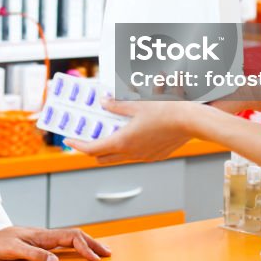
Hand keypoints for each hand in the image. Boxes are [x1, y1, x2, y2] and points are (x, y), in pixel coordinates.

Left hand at [0, 226, 110, 260]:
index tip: (95, 260)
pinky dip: (77, 246)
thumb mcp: (15, 250)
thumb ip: (35, 255)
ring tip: (100, 252)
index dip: (86, 248)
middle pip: (76, 236)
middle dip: (94, 244)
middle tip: (109, 253)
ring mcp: (45, 238)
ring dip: (87, 244)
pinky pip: (64, 243)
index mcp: (44, 236)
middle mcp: (47, 235)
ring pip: (72, 238)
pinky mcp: (41, 243)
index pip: (72, 238)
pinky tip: (79, 252)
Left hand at [66, 98, 198, 163]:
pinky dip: (127, 147)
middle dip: (92, 149)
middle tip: (88, 136)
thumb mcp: (136, 104)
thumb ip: (117, 105)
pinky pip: (136, 155)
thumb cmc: (165, 111)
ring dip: (110, 148)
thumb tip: (103, 102)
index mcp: (123, 142)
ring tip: (108, 132)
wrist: (191, 121)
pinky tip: (131, 133)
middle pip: (103, 158)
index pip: (92, 149)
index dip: (78, 146)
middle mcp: (132, 153)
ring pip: (120, 157)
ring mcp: (144, 156)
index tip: (69, 141)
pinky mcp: (156, 156)